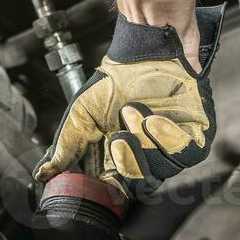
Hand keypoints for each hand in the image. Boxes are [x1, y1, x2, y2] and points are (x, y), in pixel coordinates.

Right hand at [36, 5, 224, 199]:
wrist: (146, 50)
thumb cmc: (116, 80)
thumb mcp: (82, 114)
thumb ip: (67, 146)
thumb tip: (43, 173)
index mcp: (119, 159)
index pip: (115, 189)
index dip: (107, 187)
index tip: (99, 178)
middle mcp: (146, 158)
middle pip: (139, 185)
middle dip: (126, 163)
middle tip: (117, 138)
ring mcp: (171, 149)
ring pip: (161, 171)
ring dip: (145, 143)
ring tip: (134, 113)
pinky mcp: (196, 135)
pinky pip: (185, 153)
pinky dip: (167, 136)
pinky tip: (155, 117)